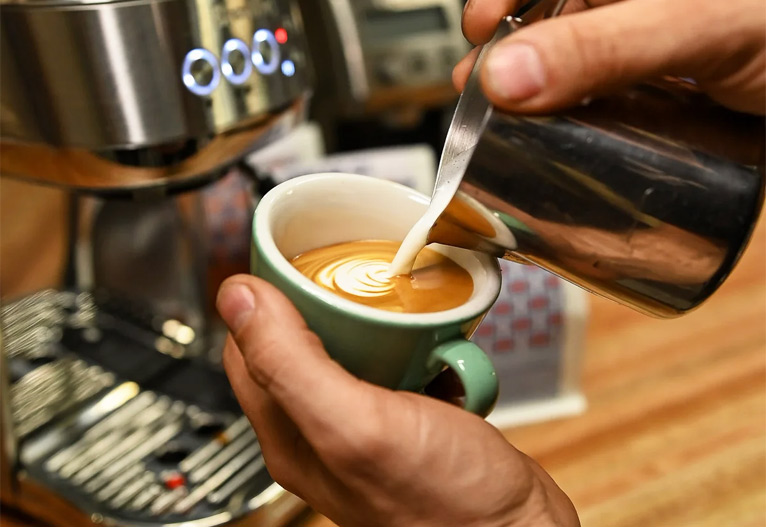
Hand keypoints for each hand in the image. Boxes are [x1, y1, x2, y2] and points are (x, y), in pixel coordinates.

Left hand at [217, 275, 578, 526]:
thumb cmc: (443, 506)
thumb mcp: (355, 424)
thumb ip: (289, 362)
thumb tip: (235, 298)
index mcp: (290, 430)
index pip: (249, 345)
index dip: (261, 295)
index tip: (289, 257)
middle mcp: (322, 428)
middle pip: (298, 340)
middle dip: (318, 298)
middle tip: (348, 266)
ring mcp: (368, 425)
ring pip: (351, 349)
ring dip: (369, 317)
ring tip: (391, 293)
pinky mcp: (411, 420)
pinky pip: (398, 365)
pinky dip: (413, 342)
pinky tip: (433, 335)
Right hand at [454, 0, 764, 114]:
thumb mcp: (702, 25)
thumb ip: (605, 45)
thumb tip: (505, 78)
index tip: (481, 30)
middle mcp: (643, 4)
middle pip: (557, 9)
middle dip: (511, 44)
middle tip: (485, 85)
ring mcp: (659, 39)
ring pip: (579, 51)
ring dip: (538, 84)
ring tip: (512, 117)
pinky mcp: (674, 81)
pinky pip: (611, 87)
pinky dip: (581, 110)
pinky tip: (566, 129)